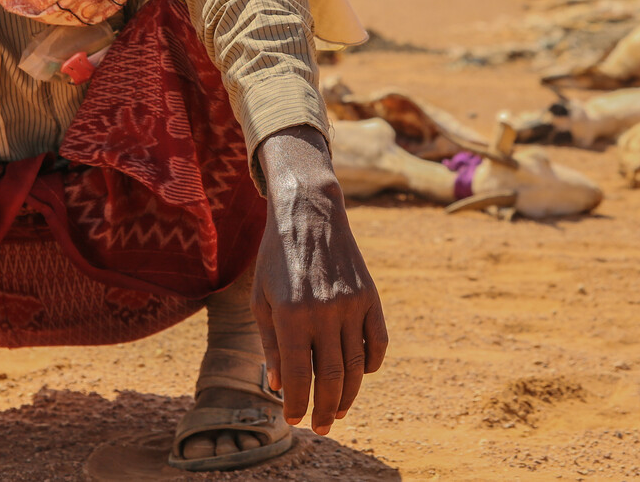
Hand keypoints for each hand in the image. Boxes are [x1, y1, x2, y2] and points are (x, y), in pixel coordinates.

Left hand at [251, 126, 388, 434]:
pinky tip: (361, 374)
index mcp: (292, 315)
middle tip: (323, 426)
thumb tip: (278, 386)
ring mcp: (351, 304)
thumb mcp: (261, 300)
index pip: (298, 375)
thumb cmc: (276, 259)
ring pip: (357, 365)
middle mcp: (324, 312)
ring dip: (350, 394)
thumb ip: (271, 345)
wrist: (309, 213)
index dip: (297, 404)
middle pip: (332, 378)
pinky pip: (378, 342)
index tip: (295, 420)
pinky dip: (372, 364)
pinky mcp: (370, 296)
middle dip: (327, 409)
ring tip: (341, 410)